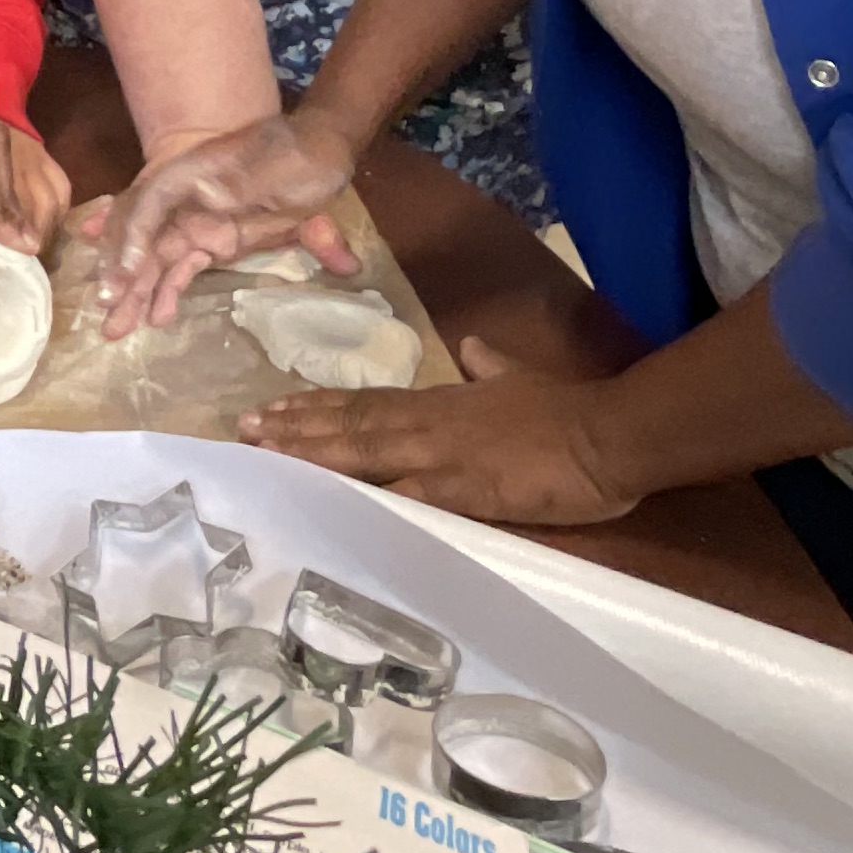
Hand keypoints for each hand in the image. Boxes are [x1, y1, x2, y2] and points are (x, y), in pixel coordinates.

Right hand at [86, 112, 359, 337]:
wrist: (321, 152)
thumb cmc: (303, 157)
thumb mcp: (288, 172)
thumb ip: (275, 202)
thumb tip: (295, 243)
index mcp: (195, 173)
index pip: (151, 202)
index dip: (134, 237)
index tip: (125, 273)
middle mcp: (186, 198)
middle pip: (145, 235)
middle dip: (123, 274)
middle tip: (107, 311)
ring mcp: (198, 220)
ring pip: (157, 257)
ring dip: (136, 290)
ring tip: (117, 329)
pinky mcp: (213, 240)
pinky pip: (182, 266)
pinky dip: (167, 289)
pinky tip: (156, 316)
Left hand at [238, 336, 646, 524]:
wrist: (606, 433)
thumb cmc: (569, 408)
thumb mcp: (522, 377)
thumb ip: (491, 365)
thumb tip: (472, 348)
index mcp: (443, 402)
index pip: (368, 402)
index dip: (319, 406)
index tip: (277, 407)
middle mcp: (429, 424)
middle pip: (349, 424)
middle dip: (295, 427)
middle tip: (246, 429)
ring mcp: (440, 457)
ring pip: (361, 453)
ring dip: (310, 453)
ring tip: (265, 452)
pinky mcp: (460, 491)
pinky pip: (399, 497)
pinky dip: (360, 499)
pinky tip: (327, 504)